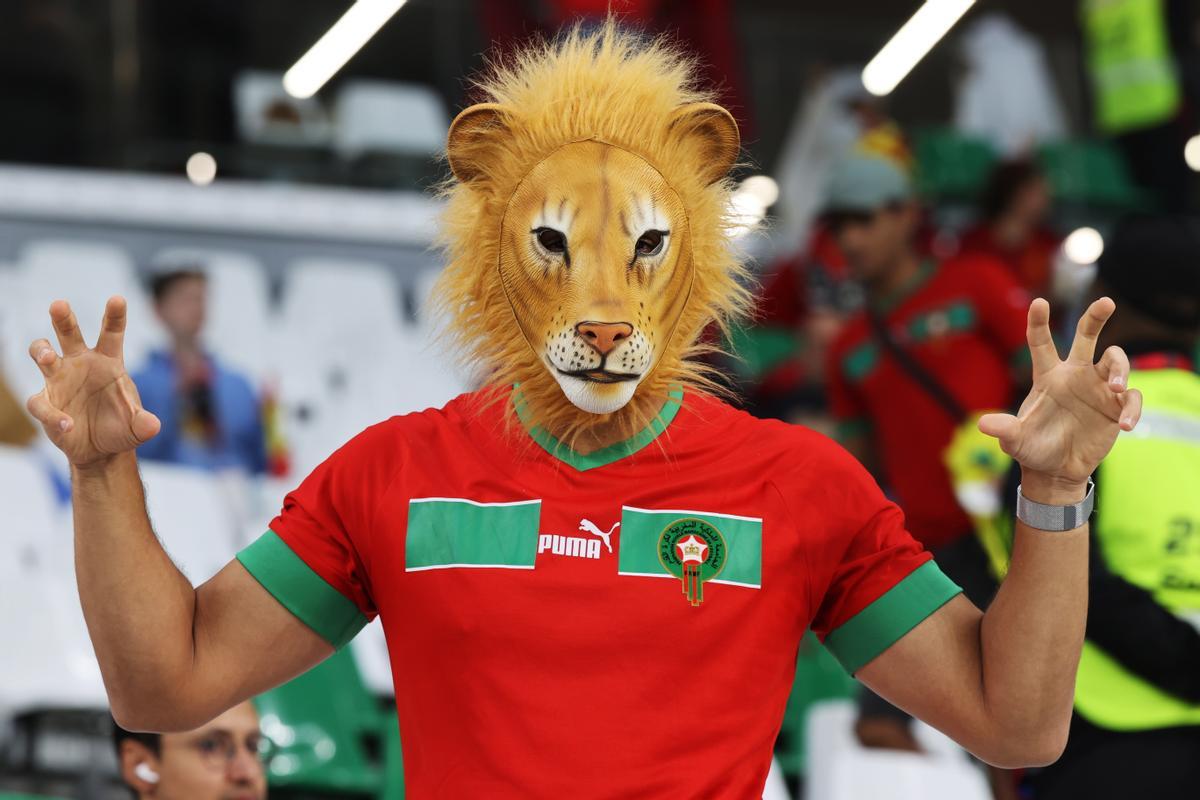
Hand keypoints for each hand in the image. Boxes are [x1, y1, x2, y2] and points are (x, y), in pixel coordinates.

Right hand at [26, 297, 159, 467]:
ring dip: (42, 352)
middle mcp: (81, 364)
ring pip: (43, 355)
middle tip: (59, 304)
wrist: (101, 451)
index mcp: (108, 362)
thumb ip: (144, 424)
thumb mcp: (137, 428)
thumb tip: (153, 425)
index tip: (118, 298)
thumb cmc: (121, 428)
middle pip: (69, 334)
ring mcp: (59, 380)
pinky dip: (52, 414)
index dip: (114, 316)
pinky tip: (67, 424)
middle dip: (63, 318)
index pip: (112, 333)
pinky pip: (40, 403)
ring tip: (48, 356)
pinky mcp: (46, 402)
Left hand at [978, 297, 1140, 494]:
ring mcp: (1098, 389)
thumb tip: (983, 424)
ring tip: (1114, 387)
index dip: (1038, 323)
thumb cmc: (1032, 449)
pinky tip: (1125, 425)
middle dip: (1095, 316)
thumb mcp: (1015, 441)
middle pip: (1087, 336)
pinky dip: (1132, 408)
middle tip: (1106, 302)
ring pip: (1115, 361)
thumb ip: (1005, 430)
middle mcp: (1074, 375)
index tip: (1038, 302)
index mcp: (1047, 376)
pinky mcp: (1116, 407)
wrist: (1056, 470)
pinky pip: (1131, 398)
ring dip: (1118, 369)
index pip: (1041, 343)